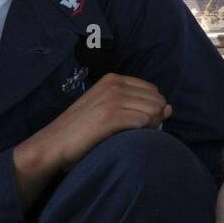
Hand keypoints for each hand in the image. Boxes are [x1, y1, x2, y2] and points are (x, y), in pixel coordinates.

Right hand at [19, 73, 170, 174]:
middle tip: (141, 133)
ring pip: (154, 109)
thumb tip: (169, 108)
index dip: (152, 108)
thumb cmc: (81, 130)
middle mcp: (114, 84)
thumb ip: (134, 104)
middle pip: (157, 99)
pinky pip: (144, 121)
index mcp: (113, 79)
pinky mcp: (110, 115)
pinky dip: (144, 132)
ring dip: (151, 126)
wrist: (53, 144)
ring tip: (135, 136)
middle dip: (155, 118)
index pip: (152, 90)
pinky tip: (130, 138)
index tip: (142, 123)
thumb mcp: (106, 108)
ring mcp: (112, 98)